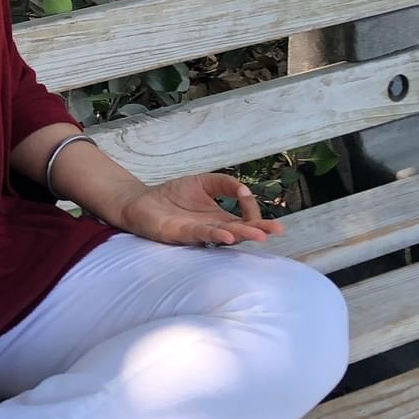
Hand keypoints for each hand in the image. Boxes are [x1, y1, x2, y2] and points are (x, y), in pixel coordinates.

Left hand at [110, 171, 286, 246]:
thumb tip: (245, 190)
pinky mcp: (180, 234)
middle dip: (259, 230)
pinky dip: (215, 234)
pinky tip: (227, 234)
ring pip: (224, 234)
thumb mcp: (204, 182)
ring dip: (241, 234)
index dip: (252, 210)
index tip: (250, 198)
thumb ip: (225, 184)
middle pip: (240, 231)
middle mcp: (212, 228)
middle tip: (278, 230)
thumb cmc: (173, 195)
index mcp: (220, 217)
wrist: (141, 201)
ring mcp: (197, 233)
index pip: (245, 218)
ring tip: (260, 235)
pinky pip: (201, 234)